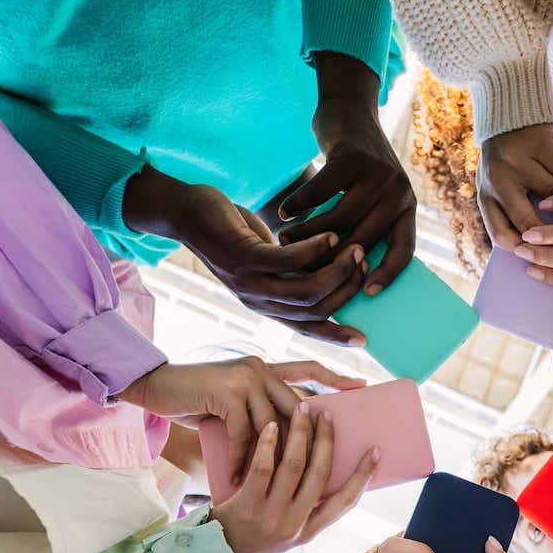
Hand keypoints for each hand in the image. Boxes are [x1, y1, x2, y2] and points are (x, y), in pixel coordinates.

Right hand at [119, 356, 365, 479]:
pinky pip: (243, 434)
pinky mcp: (227, 393)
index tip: (360, 386)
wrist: (156, 386)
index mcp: (267, 369)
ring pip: (272, 426)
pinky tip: (235, 479)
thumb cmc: (196, 399)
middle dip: (311, 440)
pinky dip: (239, 460)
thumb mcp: (234, 400)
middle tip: (321, 468)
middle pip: (298, 408)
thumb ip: (259, 408)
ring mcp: (246, 378)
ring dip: (268, 460)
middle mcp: (261, 369)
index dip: (334, 377)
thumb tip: (290, 436)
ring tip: (268, 487)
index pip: (307, 369)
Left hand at [123, 166, 368, 344]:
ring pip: (304, 289)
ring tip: (355, 249)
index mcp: (265, 305)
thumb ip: (296, 270)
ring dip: (336, 270)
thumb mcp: (269, 258)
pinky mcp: (243, 257)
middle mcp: (257, 300)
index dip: (334, 336)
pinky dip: (314, 250)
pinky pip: (287, 260)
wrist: (186, 214)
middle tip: (366, 265)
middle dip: (346, 291)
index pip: (306, 328)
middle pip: (313, 310)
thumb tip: (331, 272)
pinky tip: (331, 235)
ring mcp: (248, 281)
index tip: (363, 339)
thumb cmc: (233, 233)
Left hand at [212, 402, 375, 552]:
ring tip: (302, 408)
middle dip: (326, 440)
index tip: (375, 451)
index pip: (345, 502)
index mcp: (309, 531)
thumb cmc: (255, 535)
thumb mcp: (289, 531)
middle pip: (319, 474)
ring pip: (293, 466)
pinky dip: (270, 444)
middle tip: (327, 414)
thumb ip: (307, 507)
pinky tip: (273, 426)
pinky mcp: (247, 506)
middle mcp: (294, 524)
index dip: (362, 476)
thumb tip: (324, 468)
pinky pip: (262, 469)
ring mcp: (271, 515)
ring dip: (300, 433)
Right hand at [278, 51, 416, 297]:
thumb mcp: (371, 195)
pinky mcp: (351, 158)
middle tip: (302, 269)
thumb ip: (368, 224)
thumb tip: (346, 274)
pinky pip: (320, 192)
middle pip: (363, 239)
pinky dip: (299, 205)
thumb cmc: (355, 166)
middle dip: (330, 258)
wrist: (349, 111)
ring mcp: (377, 174)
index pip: (404, 249)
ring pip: (339, 219)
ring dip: (308, 234)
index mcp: (406, 207)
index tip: (365, 294)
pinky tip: (284, 213)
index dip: (387, 274)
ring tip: (286, 241)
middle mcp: (398, 191)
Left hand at [477, 124, 552, 249]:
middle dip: (552, 240)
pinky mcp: (542, 147)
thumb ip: (508, 212)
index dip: (523, 250)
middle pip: (527, 220)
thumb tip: (534, 249)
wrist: (508, 112)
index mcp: (485, 195)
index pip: (500, 234)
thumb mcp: (496, 186)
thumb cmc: (504, 160)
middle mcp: (498, 180)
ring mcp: (520, 162)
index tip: (543, 261)